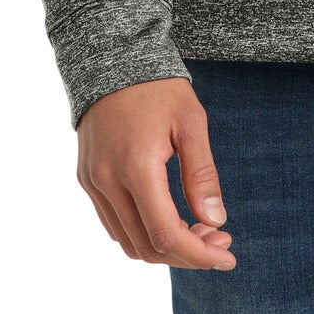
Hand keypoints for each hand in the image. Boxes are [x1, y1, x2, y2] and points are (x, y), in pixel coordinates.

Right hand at [76, 77, 236, 270]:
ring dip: (163, 247)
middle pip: (146, 246)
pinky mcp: (87, 179)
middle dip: (187, 254)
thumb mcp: (191, 122)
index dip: (199, 255)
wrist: (112, 56)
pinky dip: (141, 232)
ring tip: (198, 230)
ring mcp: (93, 182)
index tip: (227, 257)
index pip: (166, 235)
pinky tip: (168, 217)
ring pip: (127, 241)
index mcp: (136, 167)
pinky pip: (113, 223)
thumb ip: (202, 174)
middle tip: (218, 240)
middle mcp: (108, 182)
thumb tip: (216, 221)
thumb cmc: (157, 87)